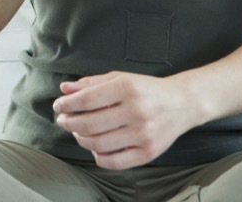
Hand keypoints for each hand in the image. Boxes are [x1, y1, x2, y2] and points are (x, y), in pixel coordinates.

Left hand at [53, 72, 197, 169]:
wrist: (182, 103)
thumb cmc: (146, 90)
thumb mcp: (120, 79)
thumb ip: (91, 83)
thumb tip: (65, 89)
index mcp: (127, 88)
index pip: (86, 99)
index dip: (67, 104)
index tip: (59, 106)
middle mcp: (136, 111)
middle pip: (89, 124)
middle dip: (69, 123)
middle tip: (64, 120)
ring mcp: (143, 134)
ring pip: (98, 144)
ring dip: (81, 139)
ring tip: (78, 132)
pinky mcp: (149, 152)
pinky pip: (114, 162)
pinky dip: (98, 157)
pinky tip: (95, 147)